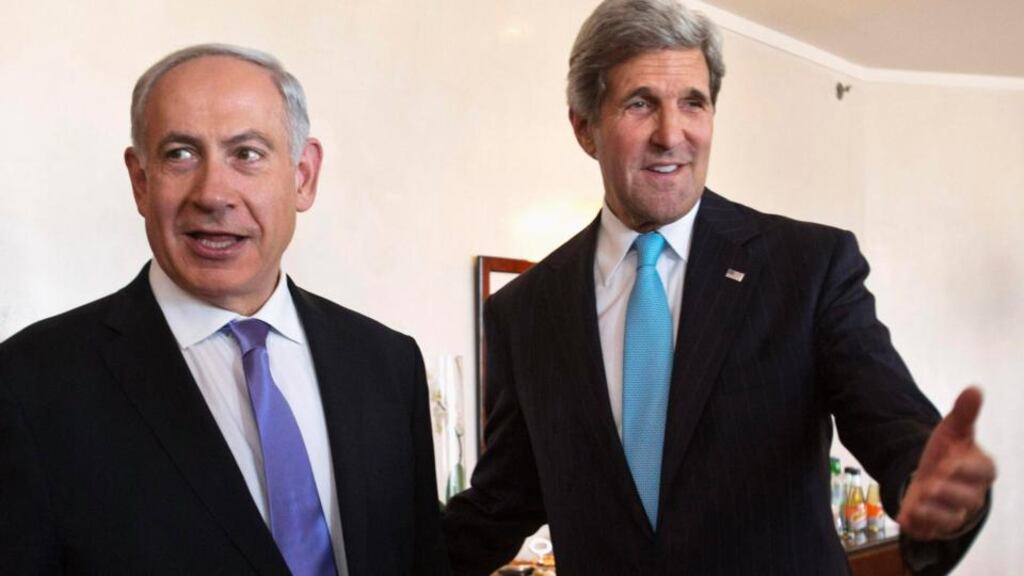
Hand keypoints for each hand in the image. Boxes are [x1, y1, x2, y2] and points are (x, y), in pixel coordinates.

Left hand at [897, 387, 996, 539]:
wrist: (928, 475)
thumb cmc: (948, 453)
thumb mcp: (952, 430)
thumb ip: (963, 413)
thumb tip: (974, 388)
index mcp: (980, 469)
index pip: (986, 471)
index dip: (969, 468)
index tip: (950, 461)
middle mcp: (971, 494)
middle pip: (971, 499)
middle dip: (951, 491)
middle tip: (934, 482)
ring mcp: (954, 512)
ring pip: (952, 519)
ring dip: (935, 511)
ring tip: (920, 500)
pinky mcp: (934, 525)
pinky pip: (931, 532)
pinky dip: (919, 526)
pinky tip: (906, 516)